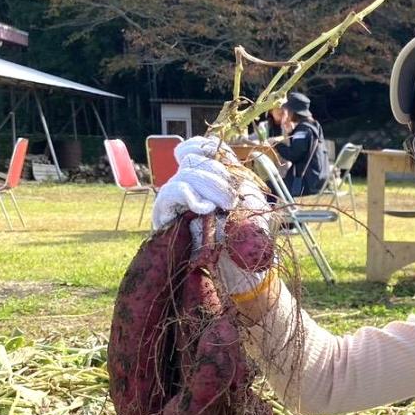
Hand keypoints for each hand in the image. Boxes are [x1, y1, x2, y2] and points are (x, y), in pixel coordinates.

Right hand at [152, 136, 274, 300]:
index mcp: (208, 177)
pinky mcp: (165, 216)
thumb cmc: (249, 235)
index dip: (204, 146)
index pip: (195, 148)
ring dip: (208, 186)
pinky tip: (203, 209)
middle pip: (191, 159)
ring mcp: (175, 200)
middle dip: (215, 175)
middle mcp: (188, 184)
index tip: (222, 157)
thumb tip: (218, 154)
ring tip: (222, 208)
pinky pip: (171, 193)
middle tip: (230, 201)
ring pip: (183, 174)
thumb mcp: (250, 198)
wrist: (242, 268)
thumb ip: (235, 175)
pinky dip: (189, 196)